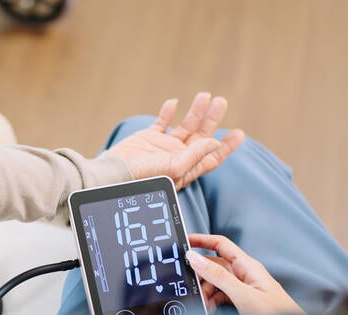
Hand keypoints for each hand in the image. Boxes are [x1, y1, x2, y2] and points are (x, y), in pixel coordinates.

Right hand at [108, 93, 244, 189]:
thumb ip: (195, 155)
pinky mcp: (148, 137)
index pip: (212, 156)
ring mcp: (163, 146)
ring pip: (185, 126)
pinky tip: (174, 102)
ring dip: (196, 111)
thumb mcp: (174, 168)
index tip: (239, 133)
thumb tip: (214, 142)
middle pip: (201, 136)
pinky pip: (162, 122)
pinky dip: (168, 111)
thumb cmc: (143, 178)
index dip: (226, 146)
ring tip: (204, 96)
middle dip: (212, 120)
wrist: (115, 173)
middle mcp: (178, 156)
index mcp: (187, 168)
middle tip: (221, 102)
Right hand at [186, 234, 304, 314]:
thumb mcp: (243, 295)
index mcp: (247, 266)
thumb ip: (218, 276)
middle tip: (191, 286)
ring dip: (206, 292)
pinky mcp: (242, 301)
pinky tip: (211, 310)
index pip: (220, 244)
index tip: (184, 241)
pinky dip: (212, 302)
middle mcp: (244, 274)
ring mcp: (243, 288)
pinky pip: (220, 296)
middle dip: (201, 276)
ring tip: (205, 306)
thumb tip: (195, 258)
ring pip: (215, 283)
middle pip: (214, 266)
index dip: (201, 240)